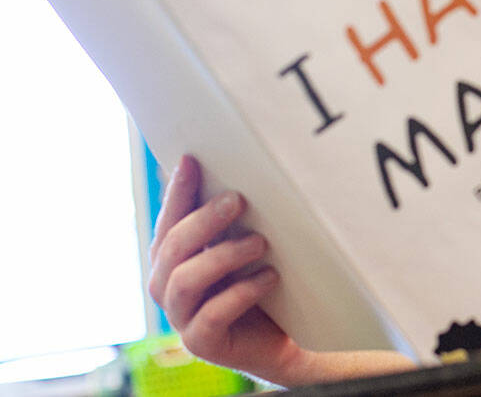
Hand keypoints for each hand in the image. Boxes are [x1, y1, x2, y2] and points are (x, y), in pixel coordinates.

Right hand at [147, 156, 304, 381]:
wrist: (288, 338)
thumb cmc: (266, 283)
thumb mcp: (251, 246)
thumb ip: (237, 220)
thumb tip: (249, 170)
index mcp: (177, 259)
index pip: (169, 221)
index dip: (177, 192)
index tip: (191, 160)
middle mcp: (171, 286)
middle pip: (172, 248)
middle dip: (202, 220)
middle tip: (238, 199)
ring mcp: (183, 317)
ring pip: (184, 281)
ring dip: (222, 256)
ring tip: (260, 242)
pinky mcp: (203, 344)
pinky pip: (210, 317)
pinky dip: (240, 294)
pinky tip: (269, 277)